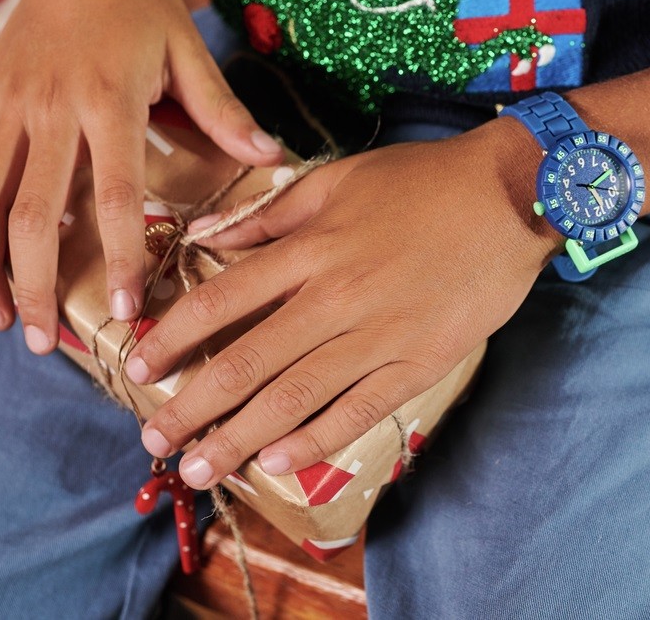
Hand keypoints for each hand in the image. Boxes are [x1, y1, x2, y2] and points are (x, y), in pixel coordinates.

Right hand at [0, 0, 282, 354]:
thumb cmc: (144, 6)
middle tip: (48, 344)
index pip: (113, 195)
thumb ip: (224, 110)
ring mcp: (6, 106)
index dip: (120, 256)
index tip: (126, 309)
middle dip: (37, 286)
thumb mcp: (190, 49)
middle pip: (31, 214)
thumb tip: (274, 159)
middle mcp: (49, 109)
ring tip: (0, 317)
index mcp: (108, 100)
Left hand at [125, 118, 560, 488]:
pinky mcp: (418, 364)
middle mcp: (334, 298)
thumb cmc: (422, 182)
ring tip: (199, 469)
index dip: (173, 338)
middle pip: (246, 362)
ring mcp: (378, 337)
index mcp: (310, 249)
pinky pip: (358, 411)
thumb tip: (210, 236)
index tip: (139, 368)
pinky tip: (278, 463)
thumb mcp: (338, 179)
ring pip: (294, 398)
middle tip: (155, 442)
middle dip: (192, 408)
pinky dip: (315, 440)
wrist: (511, 198)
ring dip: (238, 439)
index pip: (221, 301)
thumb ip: (272, 213)